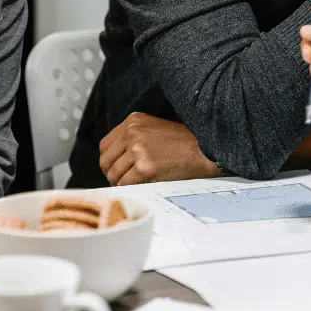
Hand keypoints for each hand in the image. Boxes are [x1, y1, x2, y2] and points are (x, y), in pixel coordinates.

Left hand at [99, 113, 222, 185]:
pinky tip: (142, 185)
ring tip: (136, 183)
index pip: (105, 145)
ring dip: (122, 182)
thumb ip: (133, 138)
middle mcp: (133, 132)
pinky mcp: (145, 167)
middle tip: (124, 180)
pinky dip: (130, 188)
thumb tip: (114, 159)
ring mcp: (138, 149)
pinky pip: (126, 183)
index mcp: (133, 121)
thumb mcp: (154, 129)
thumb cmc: (183, 143)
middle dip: (112, 173)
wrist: (205, 150)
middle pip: (106, 160)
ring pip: (114, 174)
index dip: (109, 160)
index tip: (116, 168)